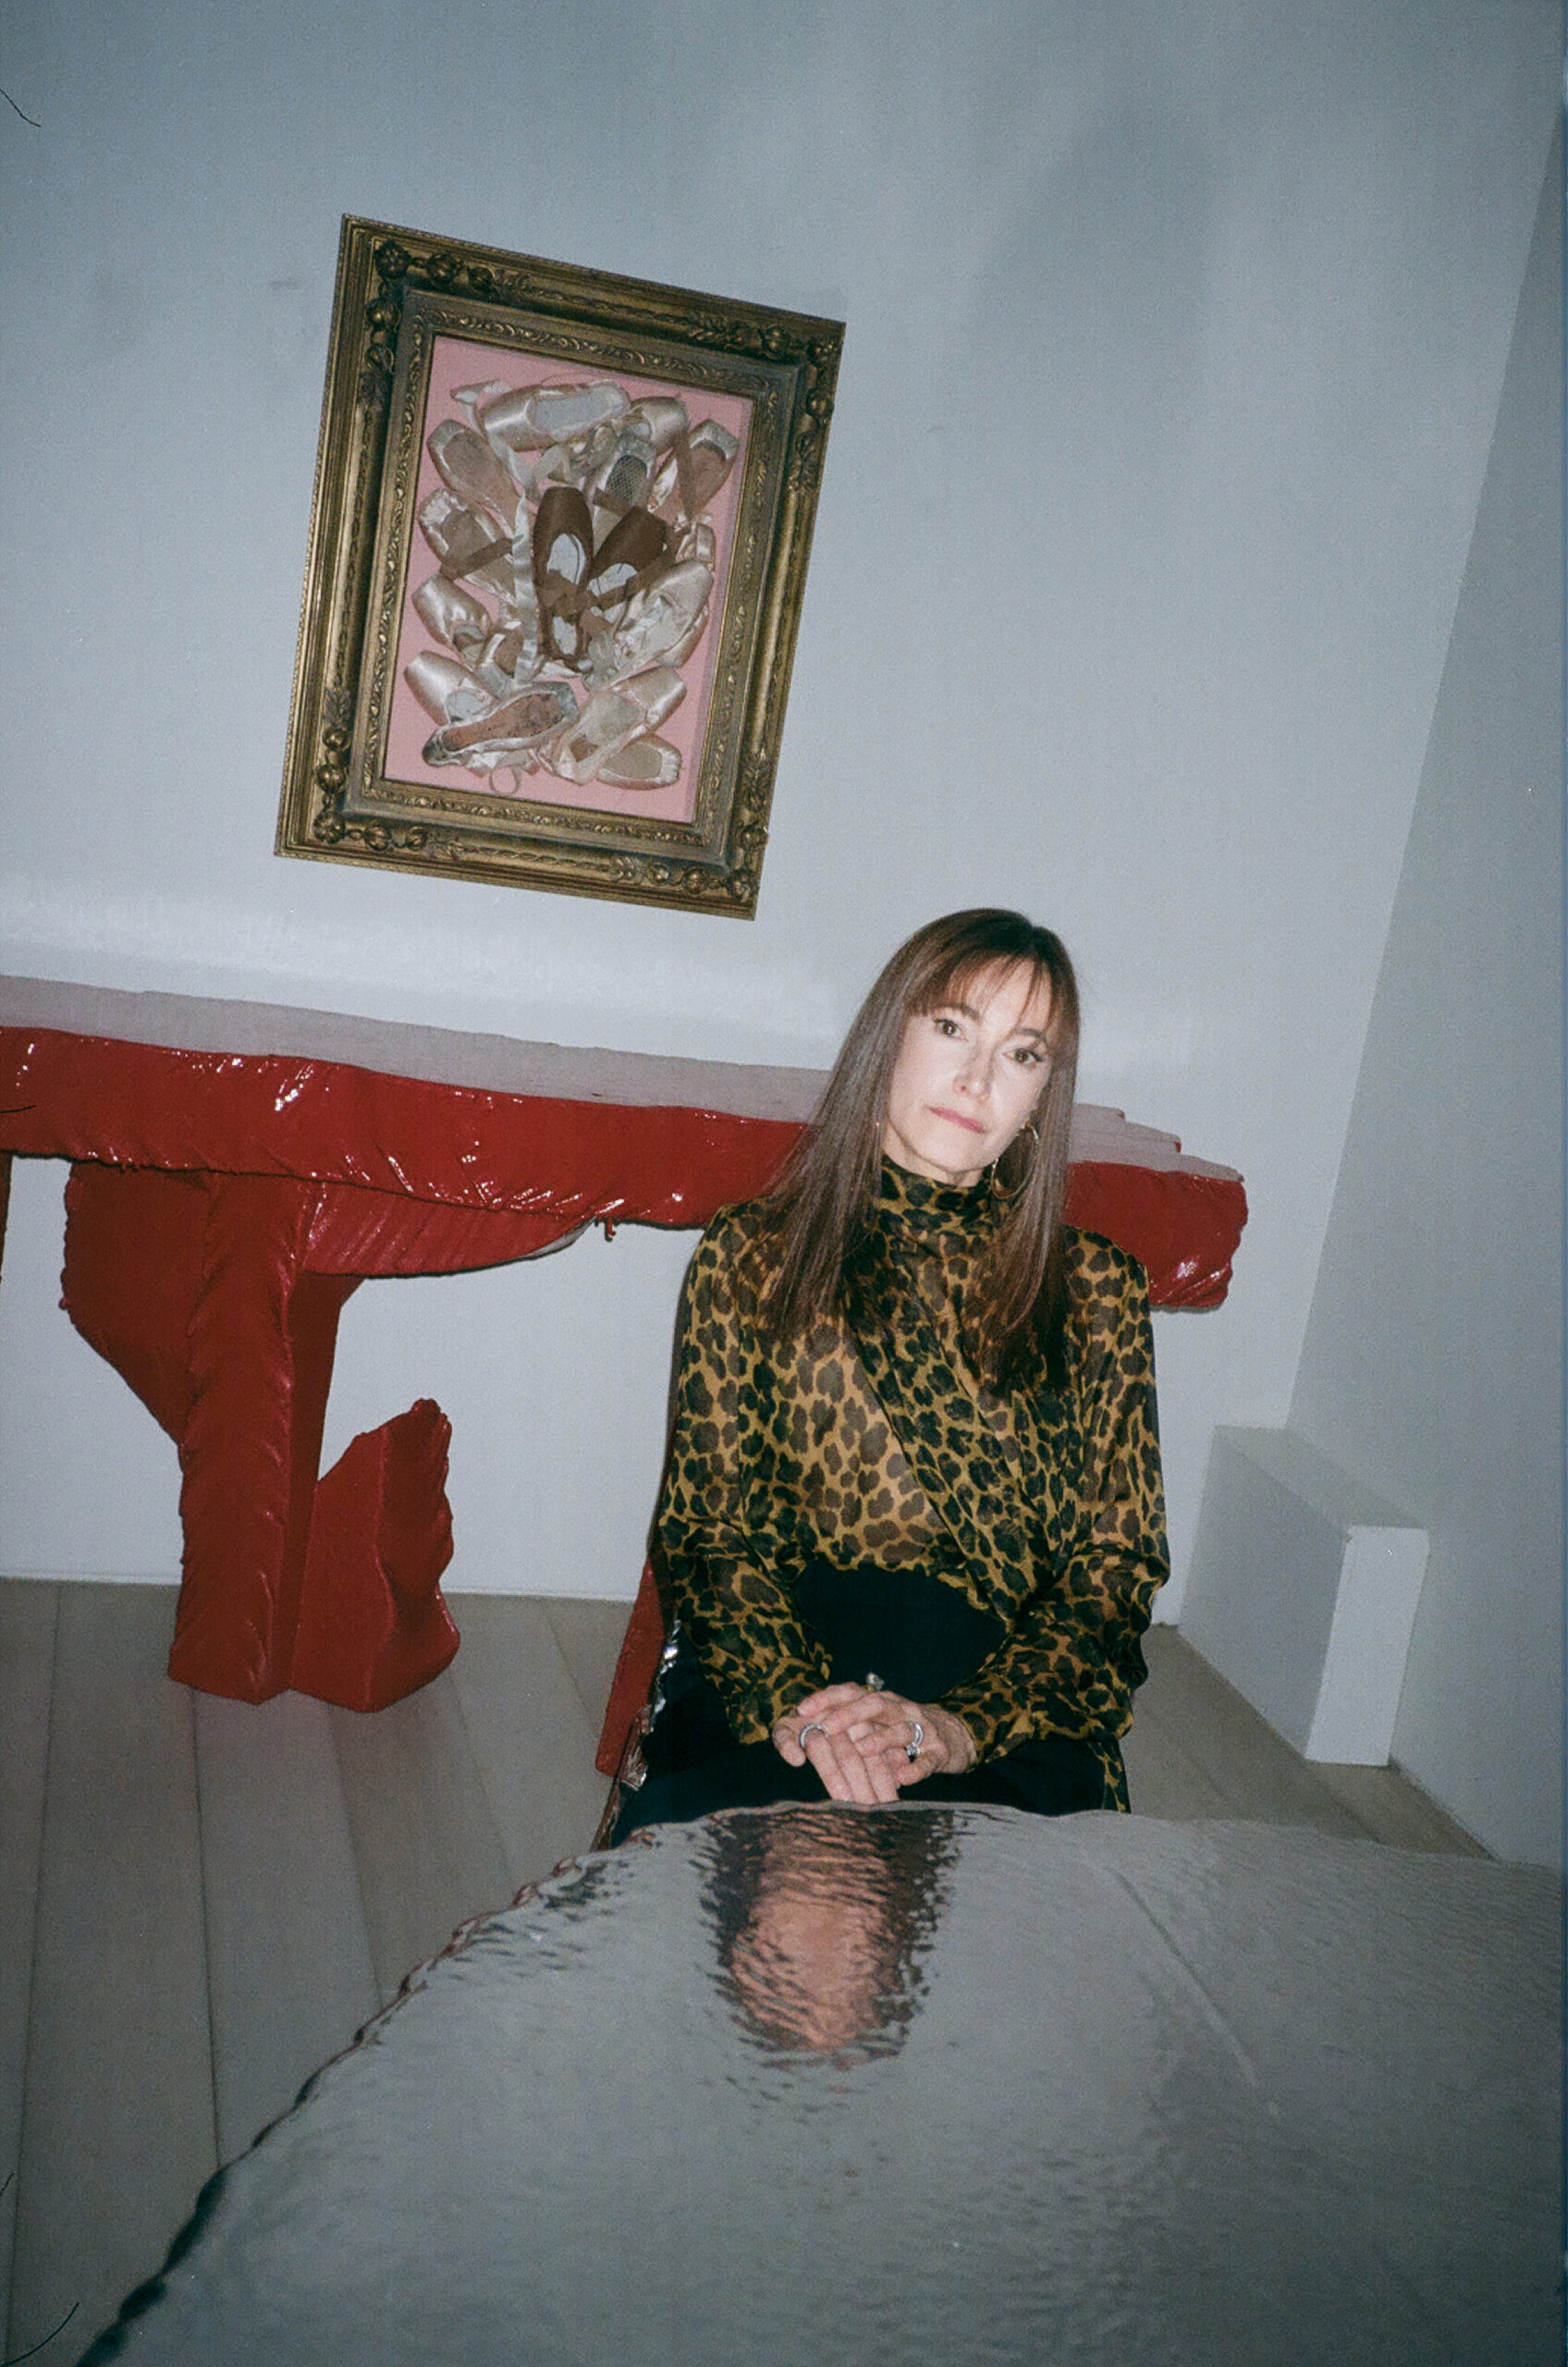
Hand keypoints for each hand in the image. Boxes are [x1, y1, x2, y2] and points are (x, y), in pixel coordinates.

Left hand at [774, 1682, 976, 1802]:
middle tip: (826, 1727)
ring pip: (900, 1730)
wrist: (957, 1735)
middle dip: (849, 1715)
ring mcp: (923, 1729)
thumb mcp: (881, 1720)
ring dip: (880, 1740)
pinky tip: (901, 1776)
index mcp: (884, 1701)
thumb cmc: (908, 1729)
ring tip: (860, 1750)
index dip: (827, 1699)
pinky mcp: (940, 1751)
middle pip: (874, 1705)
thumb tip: (810, 1729)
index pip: (852, 1693)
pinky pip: (927, 1759)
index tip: (802, 1709)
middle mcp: (902, 1709)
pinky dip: (915, 1768)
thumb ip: (852, 1722)